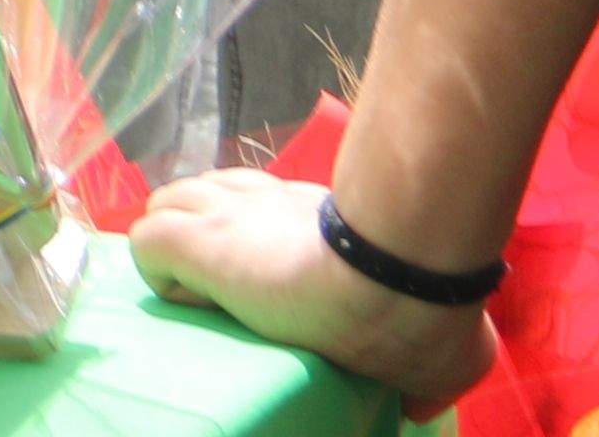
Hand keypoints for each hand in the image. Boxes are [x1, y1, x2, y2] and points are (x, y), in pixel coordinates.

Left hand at [126, 169, 490, 414]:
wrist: (394, 282)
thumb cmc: (426, 312)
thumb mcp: (451, 346)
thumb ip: (431, 373)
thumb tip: (420, 406)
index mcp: (318, 218)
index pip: (261, 203)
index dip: (253, 238)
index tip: (272, 281)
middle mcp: (266, 202)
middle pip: (204, 192)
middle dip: (200, 230)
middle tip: (221, 284)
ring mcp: (228, 217)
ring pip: (165, 204)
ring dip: (174, 245)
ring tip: (200, 292)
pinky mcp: (198, 243)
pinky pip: (147, 242)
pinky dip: (159, 272)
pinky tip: (190, 299)